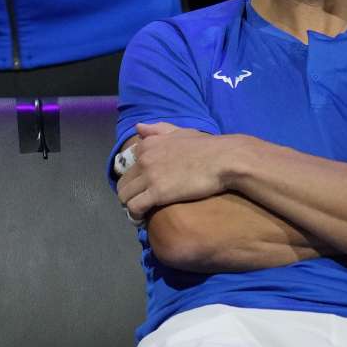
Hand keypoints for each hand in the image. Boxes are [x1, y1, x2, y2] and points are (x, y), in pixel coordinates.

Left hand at [116, 122, 240, 218]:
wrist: (223, 159)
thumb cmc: (206, 147)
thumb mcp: (179, 132)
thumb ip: (158, 130)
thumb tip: (138, 127)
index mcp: (147, 144)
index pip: (127, 165)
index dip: (134, 179)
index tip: (143, 187)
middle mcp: (143, 158)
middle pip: (123, 182)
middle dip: (130, 194)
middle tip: (141, 203)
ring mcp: (149, 176)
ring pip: (124, 196)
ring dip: (130, 205)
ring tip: (143, 212)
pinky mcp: (157, 193)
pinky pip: (135, 207)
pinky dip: (136, 215)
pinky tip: (144, 219)